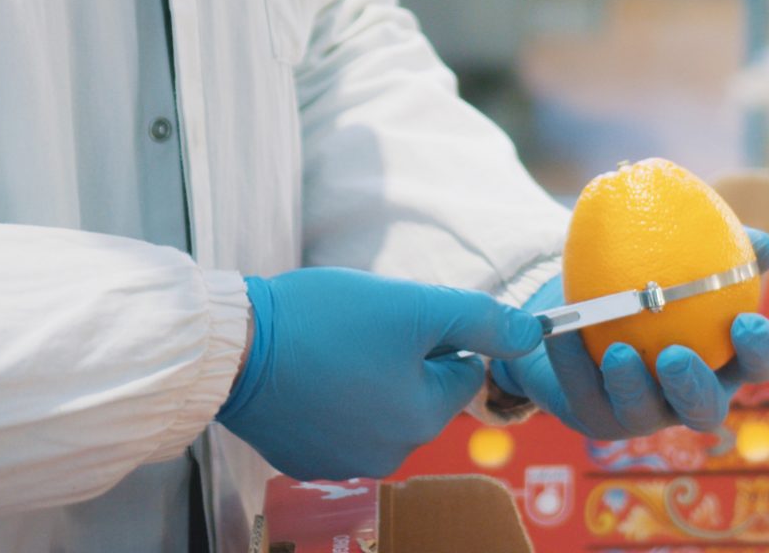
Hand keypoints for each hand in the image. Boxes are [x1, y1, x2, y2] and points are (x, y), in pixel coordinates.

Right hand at [217, 267, 542, 479]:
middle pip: (421, 394)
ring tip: (332, 346)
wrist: (232, 347)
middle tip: (363, 329)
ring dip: (368, 376)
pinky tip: (308, 370)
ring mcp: (340, 462)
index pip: (461, 372)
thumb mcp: (414, 306)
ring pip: (380, 406)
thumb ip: (482, 320)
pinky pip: (339, 420)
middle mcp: (387, 455)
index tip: (397, 318)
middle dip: (403, 358)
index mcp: (421, 421)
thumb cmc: (326, 321)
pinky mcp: (301, 457)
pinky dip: (331, 396)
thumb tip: (536, 332)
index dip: (436, 336)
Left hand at [490, 227, 768, 438]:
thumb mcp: (685, 264)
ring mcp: (641, 412)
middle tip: (674, 355)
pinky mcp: (595, 415)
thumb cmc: (654, 288)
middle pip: (704, 409)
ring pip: (641, 412)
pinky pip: (582, 392)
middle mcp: (685, 396)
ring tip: (617, 351)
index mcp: (722, 361)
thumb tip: (763, 241)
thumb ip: (724, 250)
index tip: (745, 322)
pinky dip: (572, 362)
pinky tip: (563, 331)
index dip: (759, 352)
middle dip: (692, 388)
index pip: (756, 366)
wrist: (587, 316)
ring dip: (631, 384)